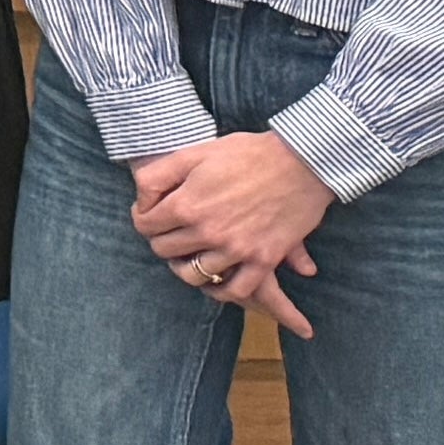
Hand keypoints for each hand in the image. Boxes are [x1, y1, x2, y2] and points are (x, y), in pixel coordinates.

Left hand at [132, 131, 334, 335]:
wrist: (302, 163)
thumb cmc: (246, 153)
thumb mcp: (193, 153)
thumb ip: (158, 176)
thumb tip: (141, 202)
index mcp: (187, 205)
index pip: (145, 225)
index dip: (143, 218)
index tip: (151, 213)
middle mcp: (208, 232)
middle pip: (165, 251)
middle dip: (161, 240)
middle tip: (170, 232)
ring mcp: (237, 249)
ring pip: (194, 275)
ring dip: (185, 267)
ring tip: (188, 255)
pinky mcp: (264, 259)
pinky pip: (236, 290)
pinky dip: (221, 290)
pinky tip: (215, 280)